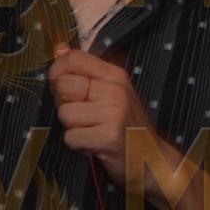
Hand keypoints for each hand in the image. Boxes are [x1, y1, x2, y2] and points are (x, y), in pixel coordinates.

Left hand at [48, 46, 154, 184]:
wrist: (152, 160)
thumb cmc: (126, 126)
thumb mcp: (111, 92)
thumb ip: (85, 72)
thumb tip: (59, 49)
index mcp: (115, 75)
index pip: (73, 58)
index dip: (57, 71)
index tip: (60, 87)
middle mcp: (115, 90)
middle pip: (63, 86)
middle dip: (64, 104)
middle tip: (82, 116)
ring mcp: (113, 113)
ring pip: (65, 114)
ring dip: (73, 127)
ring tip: (91, 131)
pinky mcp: (109, 136)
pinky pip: (71, 137)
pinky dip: (78, 145)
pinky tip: (94, 145)